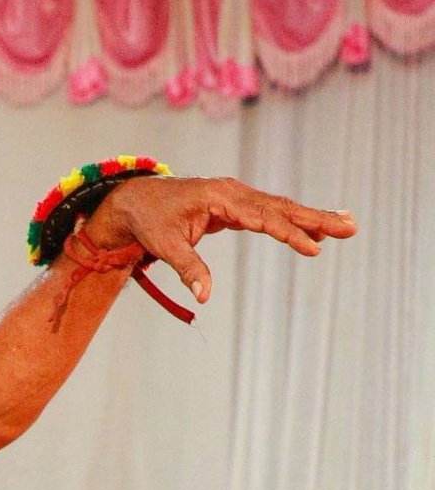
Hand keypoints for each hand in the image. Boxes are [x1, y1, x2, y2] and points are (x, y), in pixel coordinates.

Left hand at [85, 175, 355, 305]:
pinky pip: (271, 214)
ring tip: (346, 226)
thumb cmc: (151, 221)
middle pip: (282, 207)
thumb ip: (188, 267)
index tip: (313, 246)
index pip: (262, 217)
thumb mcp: (165, 245)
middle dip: (317, 219)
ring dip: (313, 218)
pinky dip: (294, 221)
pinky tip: (315, 229)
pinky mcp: (238, 207)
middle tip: (350, 227)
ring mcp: (239, 198)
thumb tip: (205, 296)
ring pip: (281, 208)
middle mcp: (235, 193)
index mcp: (221, 197)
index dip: (289, 233)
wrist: (139, 199)